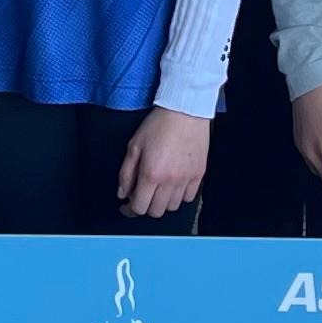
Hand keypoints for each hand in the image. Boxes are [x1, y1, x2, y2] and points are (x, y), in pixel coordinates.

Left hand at [119, 106, 210, 220]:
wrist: (185, 111)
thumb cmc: (158, 125)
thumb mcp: (134, 146)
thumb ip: (126, 173)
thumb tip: (123, 194)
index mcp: (151, 174)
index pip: (139, 207)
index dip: (129, 210)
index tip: (126, 206)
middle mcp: (170, 180)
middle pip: (156, 211)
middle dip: (145, 206)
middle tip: (141, 195)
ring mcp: (186, 179)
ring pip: (172, 207)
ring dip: (162, 202)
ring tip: (157, 189)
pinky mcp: (198, 174)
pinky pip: (188, 197)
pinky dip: (179, 196)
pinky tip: (172, 185)